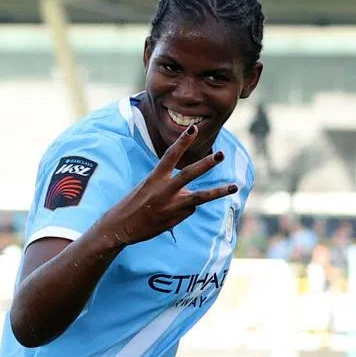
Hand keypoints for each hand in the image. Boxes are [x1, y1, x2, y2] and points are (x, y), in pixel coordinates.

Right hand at [100, 124, 237, 245]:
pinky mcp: (176, 219)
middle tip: (221, 154)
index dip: (183, 141)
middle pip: (189, 174)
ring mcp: (172, 206)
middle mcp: (164, 190)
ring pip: (200, 197)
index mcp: (154, 178)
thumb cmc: (133, 205)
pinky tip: (171, 214)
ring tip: (234, 186)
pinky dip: (185, 209)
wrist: (121, 227)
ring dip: (218, 191)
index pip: (171, 155)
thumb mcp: (147, 188)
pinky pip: (188, 210)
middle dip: (206, 164)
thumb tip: (192, 198)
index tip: (193, 129)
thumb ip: (169, 187)